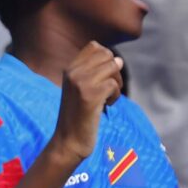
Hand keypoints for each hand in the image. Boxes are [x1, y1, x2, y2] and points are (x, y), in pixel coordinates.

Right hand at [49, 42, 123, 165]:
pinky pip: (114, 85)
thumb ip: (95, 73)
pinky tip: (107, 106)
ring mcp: (80, 82)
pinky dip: (116, 96)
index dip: (106, 59)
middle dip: (114, 70)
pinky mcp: (90, 96)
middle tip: (108, 89)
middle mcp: (72, 72)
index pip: (94, 46)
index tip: (103, 77)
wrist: (68, 141)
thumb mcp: (81, 90)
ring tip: (108, 97)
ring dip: (117, 83)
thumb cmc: (79, 117)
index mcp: (69, 69)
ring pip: (112, 67)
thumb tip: (118, 60)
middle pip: (106, 55)